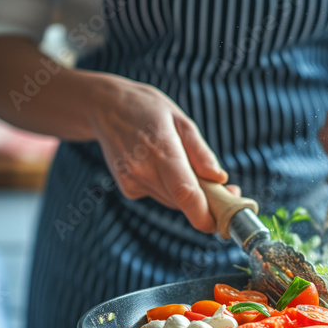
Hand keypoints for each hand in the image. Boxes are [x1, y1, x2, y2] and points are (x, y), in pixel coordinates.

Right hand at [85, 73, 228, 232]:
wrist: (104, 107)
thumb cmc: (147, 109)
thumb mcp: (180, 120)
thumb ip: (201, 153)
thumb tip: (219, 179)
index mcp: (161, 149)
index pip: (185, 192)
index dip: (205, 214)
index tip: (222, 220)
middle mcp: (143, 170)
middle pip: (184, 201)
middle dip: (206, 201)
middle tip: (220, 186)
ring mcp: (132, 182)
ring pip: (174, 201)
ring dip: (188, 193)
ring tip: (184, 164)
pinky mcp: (128, 189)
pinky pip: (160, 196)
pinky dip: (169, 187)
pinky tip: (159, 164)